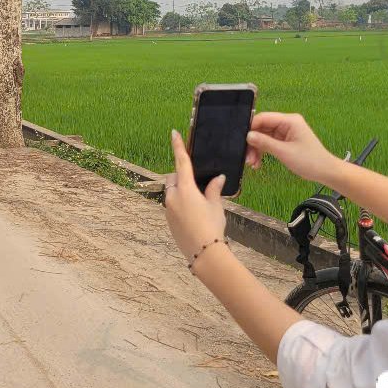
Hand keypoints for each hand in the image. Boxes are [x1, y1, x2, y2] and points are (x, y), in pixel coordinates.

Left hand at [164, 130, 228, 259]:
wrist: (203, 253)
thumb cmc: (211, 227)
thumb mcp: (215, 206)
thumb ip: (214, 189)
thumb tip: (218, 178)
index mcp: (185, 189)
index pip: (181, 162)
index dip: (178, 146)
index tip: (173, 133)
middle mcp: (172, 197)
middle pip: (174, 178)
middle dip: (183, 177)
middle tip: (198, 184)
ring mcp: (168, 209)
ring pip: (172, 192)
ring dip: (181, 191)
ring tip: (198, 202)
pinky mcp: (168, 220)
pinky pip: (172, 205)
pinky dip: (180, 203)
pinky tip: (194, 214)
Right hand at [246, 112, 344, 184]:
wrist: (325, 172)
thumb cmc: (310, 161)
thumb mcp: (284, 152)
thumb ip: (265, 143)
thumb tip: (248, 136)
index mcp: (290, 121)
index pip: (264, 118)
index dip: (251, 127)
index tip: (241, 139)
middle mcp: (287, 123)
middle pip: (262, 128)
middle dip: (253, 142)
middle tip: (246, 156)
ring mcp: (286, 132)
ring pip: (263, 137)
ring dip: (256, 149)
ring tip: (252, 163)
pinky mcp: (285, 141)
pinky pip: (269, 143)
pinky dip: (262, 152)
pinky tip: (257, 163)